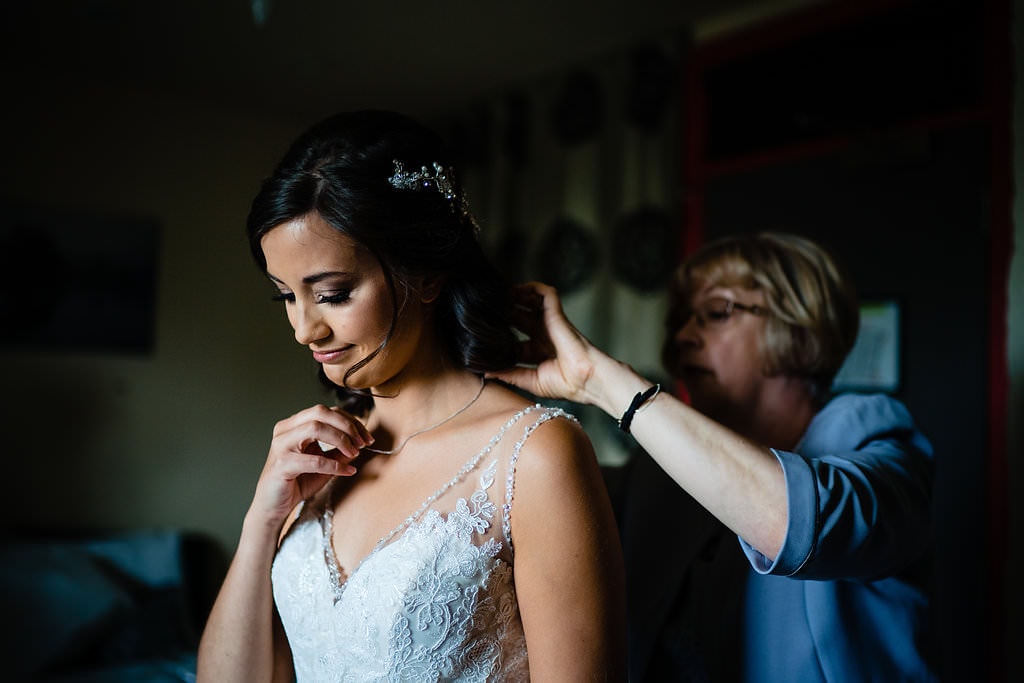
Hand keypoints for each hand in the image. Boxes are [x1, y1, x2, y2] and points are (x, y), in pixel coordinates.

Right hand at [248, 404, 371, 529]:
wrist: (273, 506)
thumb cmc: (297, 482)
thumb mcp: (324, 463)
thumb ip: (339, 451)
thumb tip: (359, 442)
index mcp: (294, 425)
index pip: (326, 412)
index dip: (350, 420)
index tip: (366, 436)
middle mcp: (285, 430)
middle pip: (320, 413)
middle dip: (347, 425)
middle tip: (362, 442)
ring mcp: (281, 445)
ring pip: (315, 428)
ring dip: (341, 439)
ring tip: (354, 453)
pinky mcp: (282, 464)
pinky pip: (314, 460)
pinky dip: (334, 465)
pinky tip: (347, 471)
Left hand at [489, 282, 599, 403]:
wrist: (585, 378)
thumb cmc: (565, 383)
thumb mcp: (530, 380)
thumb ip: (509, 375)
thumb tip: (485, 374)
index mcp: (538, 351)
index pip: (514, 340)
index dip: (499, 336)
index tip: (480, 334)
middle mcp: (543, 334)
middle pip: (518, 317)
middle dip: (503, 313)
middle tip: (484, 309)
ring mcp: (550, 322)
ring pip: (530, 301)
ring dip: (514, 296)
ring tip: (496, 296)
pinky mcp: (556, 313)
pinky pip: (545, 292)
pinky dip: (531, 287)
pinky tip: (515, 289)